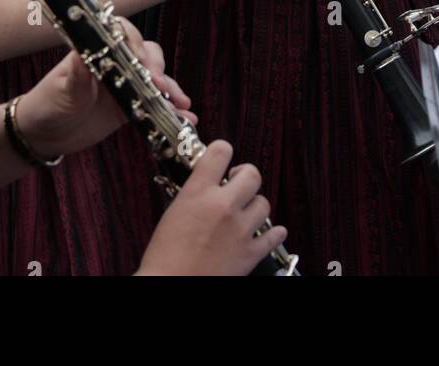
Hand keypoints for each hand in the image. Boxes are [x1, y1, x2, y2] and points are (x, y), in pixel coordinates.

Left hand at [14, 19, 194, 159]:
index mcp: (95, 50)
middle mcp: (113, 62)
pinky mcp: (130, 105)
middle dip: (157, 67)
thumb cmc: (47, 105)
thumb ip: (76, 75)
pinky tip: (185, 119)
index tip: (142, 63)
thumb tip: (84, 53)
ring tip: (181, 104)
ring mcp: (124, 83)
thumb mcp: (61, 90)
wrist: (44, 135)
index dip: (135, 44)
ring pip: (155, 77)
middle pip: (145, 52)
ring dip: (170, 88)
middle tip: (160, 86)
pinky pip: (155, 103)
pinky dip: (171, 109)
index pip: (121, 33)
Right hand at [137, 141, 286, 276]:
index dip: (223, 151)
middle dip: (245, 177)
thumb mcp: (173, 212)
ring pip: (264, 203)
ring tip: (246, 213)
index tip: (223, 158)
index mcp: (198, 192)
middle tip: (238, 184)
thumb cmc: (164, 257)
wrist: (169, 287)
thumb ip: (194, 193)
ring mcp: (239, 230)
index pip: (220, 151)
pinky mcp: (250, 254)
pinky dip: (273, 233)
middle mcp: (222, 206)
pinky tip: (270, 233)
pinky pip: (274, 235)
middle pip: (252, 174)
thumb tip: (208, 184)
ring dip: (255, 206)